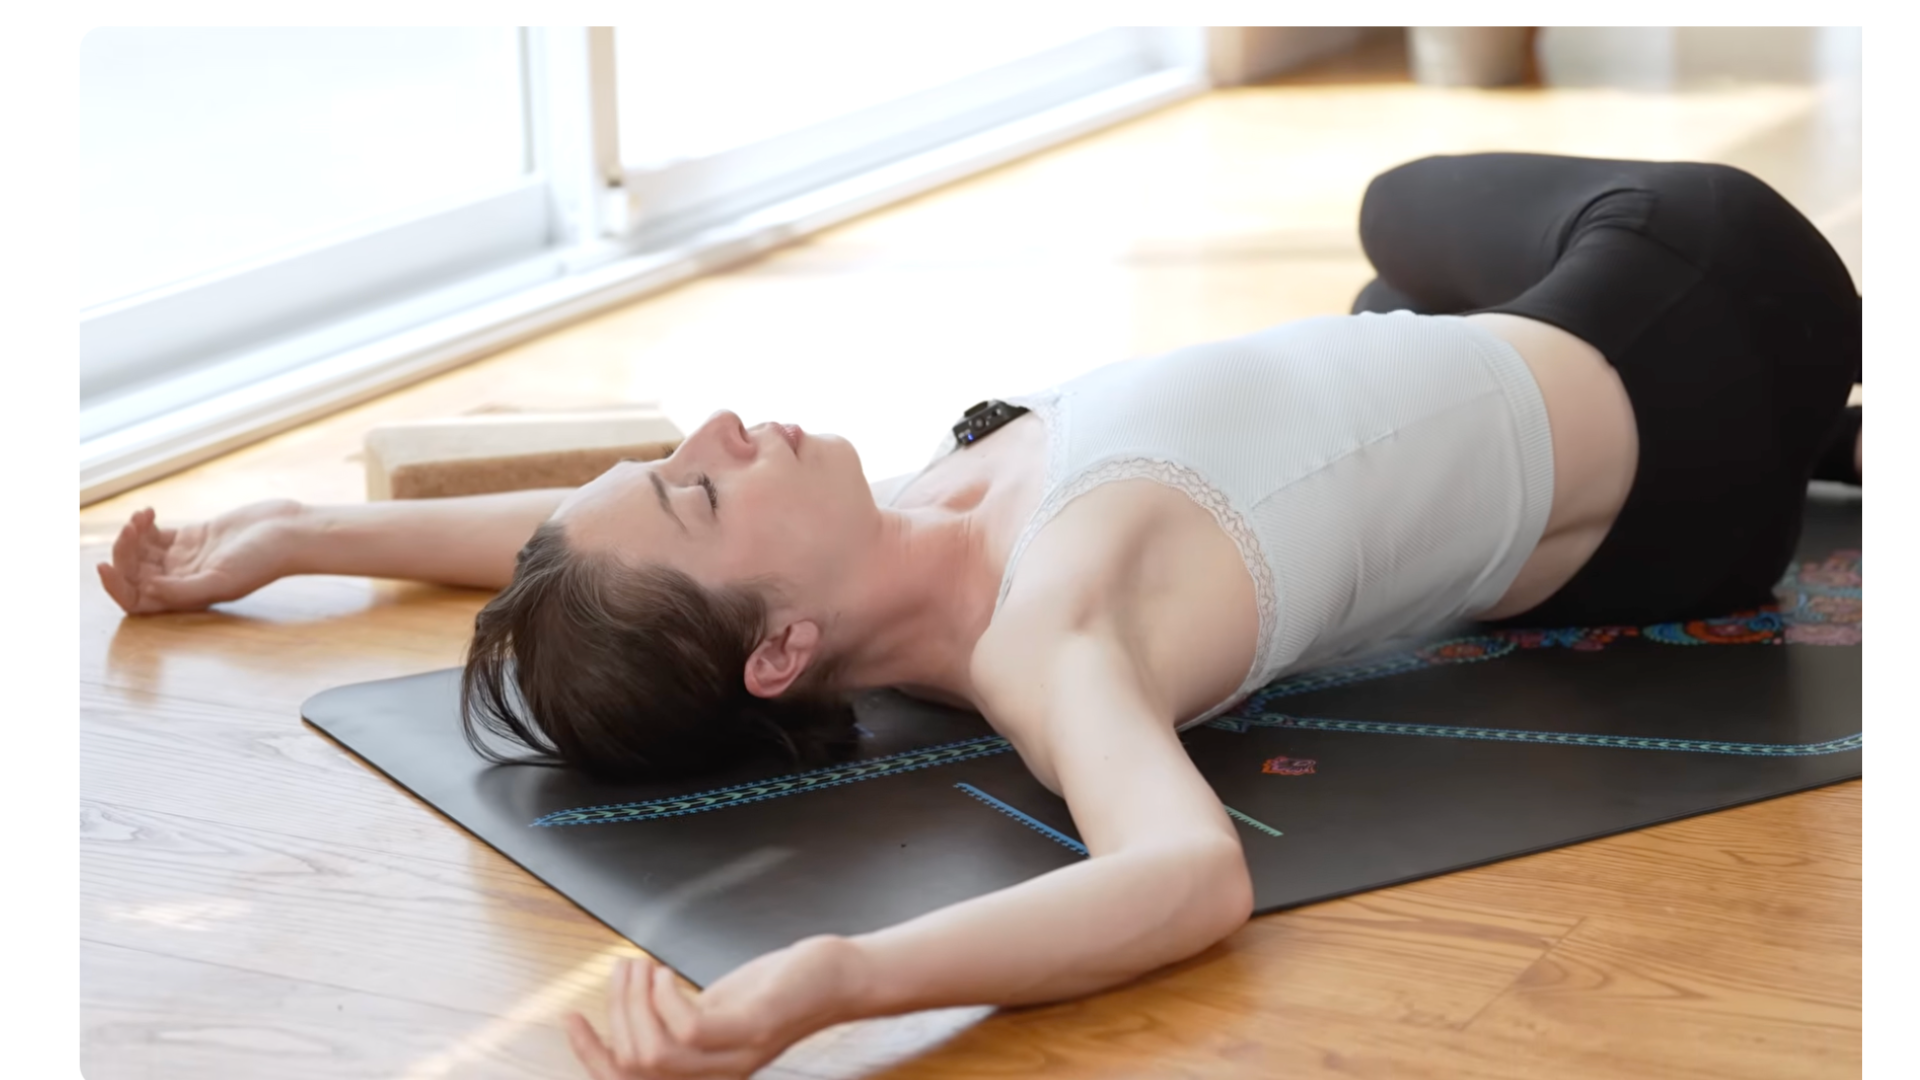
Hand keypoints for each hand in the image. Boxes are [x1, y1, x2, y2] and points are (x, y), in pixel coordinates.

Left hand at [96, 500, 304, 614]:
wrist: (290, 532)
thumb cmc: (264, 560)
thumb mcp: (223, 579)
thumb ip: (183, 590)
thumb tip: (146, 589)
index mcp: (187, 598)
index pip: (137, 601)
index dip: (115, 587)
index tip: (104, 565)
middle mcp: (183, 581)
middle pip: (135, 573)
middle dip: (124, 552)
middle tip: (131, 528)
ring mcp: (187, 558)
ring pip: (141, 552)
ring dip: (132, 536)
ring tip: (141, 517)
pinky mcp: (193, 537)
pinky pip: (156, 535)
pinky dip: (145, 524)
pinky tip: (149, 512)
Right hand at [566, 937, 861, 1079]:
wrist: (837, 979)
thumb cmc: (774, 992)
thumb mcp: (716, 1009)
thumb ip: (676, 1018)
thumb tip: (628, 1005)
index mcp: (701, 1073)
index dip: (591, 1057)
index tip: (570, 1017)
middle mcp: (716, 1075)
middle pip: (635, 1063)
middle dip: (616, 1012)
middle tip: (623, 968)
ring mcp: (736, 1056)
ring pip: (655, 1051)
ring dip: (634, 1002)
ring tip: (640, 965)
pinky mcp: (753, 1028)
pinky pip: (689, 1029)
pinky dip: (665, 997)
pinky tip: (665, 971)